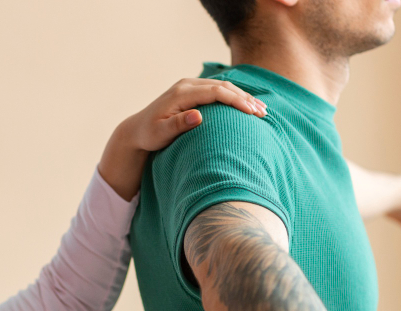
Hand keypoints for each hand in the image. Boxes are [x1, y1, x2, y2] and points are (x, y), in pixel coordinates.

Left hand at [98, 79, 266, 199]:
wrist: (137, 129)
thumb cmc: (149, 135)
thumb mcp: (161, 133)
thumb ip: (178, 124)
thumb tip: (198, 116)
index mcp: (182, 94)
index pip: (216, 92)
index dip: (236, 100)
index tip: (252, 112)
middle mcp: (187, 85)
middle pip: (223, 87)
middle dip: (245, 98)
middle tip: (263, 113)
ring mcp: (190, 86)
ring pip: (223, 87)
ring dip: (243, 97)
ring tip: (261, 110)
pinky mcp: (193, 92)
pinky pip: (218, 91)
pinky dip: (234, 97)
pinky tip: (247, 106)